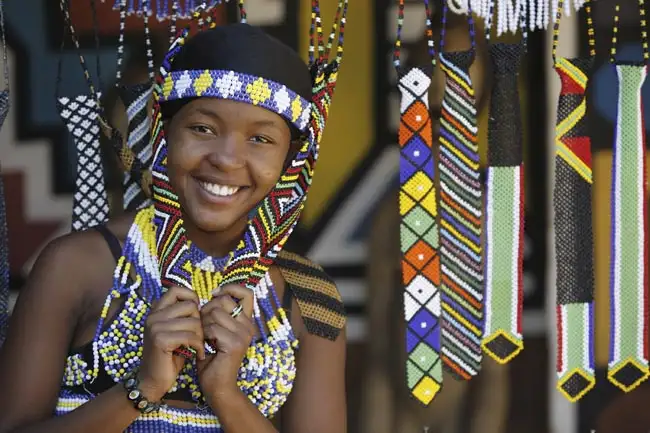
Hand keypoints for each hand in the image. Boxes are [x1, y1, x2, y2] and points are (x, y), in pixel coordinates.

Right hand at [138, 286, 205, 400]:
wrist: (153, 381)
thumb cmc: (169, 355)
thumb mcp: (175, 331)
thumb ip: (182, 316)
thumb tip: (198, 302)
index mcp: (156, 311)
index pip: (176, 290)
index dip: (191, 297)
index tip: (197, 313)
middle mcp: (153, 316)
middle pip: (190, 306)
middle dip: (200, 321)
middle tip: (199, 336)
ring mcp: (155, 327)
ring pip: (193, 322)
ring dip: (200, 336)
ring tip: (198, 346)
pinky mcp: (160, 339)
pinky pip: (190, 336)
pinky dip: (198, 346)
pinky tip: (197, 354)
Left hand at [198, 285, 255, 396]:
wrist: (217, 387)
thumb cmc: (213, 359)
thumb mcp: (216, 332)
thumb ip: (218, 314)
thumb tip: (213, 294)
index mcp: (246, 321)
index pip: (246, 293)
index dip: (230, 288)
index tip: (215, 294)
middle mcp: (249, 326)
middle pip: (223, 300)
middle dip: (207, 309)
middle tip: (203, 326)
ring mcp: (243, 335)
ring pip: (215, 313)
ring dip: (203, 324)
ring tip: (204, 338)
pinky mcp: (235, 344)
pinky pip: (212, 328)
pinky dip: (203, 336)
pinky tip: (204, 347)